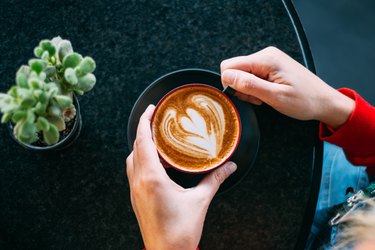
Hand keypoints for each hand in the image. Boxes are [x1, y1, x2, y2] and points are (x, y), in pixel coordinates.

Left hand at [126, 105, 236, 249]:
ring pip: (132, 159)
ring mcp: (135, 190)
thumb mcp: (200, 200)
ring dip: (141, 145)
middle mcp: (139, 181)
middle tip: (157, 118)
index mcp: (152, 178)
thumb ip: (215, 179)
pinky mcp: (136, 198)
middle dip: (143, 129)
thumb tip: (230, 166)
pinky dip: (141, 159)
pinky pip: (134, 171)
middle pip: (135, 147)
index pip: (143, 141)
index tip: (152, 108)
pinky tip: (156, 161)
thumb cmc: (180, 231)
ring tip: (156, 137)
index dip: (146, 121)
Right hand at [221, 47, 354, 128]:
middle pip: (235, 70)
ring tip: (266, 97)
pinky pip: (252, 76)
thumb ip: (250, 85)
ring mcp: (268, 59)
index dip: (232, 84)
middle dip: (241, 88)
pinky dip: (256, 88)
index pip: (229, 66)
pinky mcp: (270, 66)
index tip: (248, 95)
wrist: (324, 102)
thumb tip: (227, 76)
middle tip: (259, 98)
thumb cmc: (305, 101)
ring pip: (242, 74)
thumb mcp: (275, 97)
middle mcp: (266, 55)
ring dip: (249, 89)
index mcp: (266, 59)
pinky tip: (268, 94)